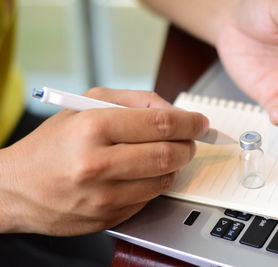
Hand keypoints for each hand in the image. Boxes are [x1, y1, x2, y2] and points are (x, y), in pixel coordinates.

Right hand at [0, 88, 208, 235]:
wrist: (16, 188)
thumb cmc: (54, 144)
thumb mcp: (86, 105)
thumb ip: (133, 101)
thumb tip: (172, 111)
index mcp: (93, 128)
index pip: (160, 124)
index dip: (189, 122)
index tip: (200, 123)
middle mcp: (97, 164)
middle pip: (167, 154)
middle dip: (188, 146)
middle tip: (189, 140)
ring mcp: (103, 196)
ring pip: (163, 180)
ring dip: (174, 166)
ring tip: (165, 155)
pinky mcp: (108, 218)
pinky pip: (148, 199)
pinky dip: (155, 184)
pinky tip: (142, 174)